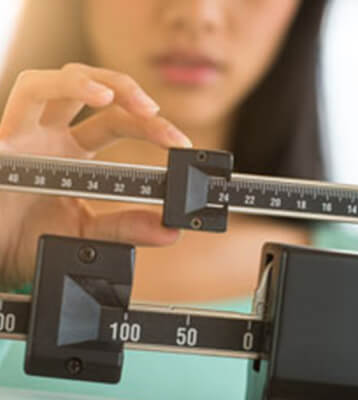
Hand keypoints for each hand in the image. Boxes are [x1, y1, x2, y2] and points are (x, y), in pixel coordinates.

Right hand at [0, 63, 191, 288]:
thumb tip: (169, 230)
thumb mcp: (88, 233)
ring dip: (105, 81)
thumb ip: (125, 228)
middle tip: (162, 119)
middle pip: (100, 96)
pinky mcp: (7, 133)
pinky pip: (30, 92)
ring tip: (135, 103)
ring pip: (67, 80)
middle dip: (134, 99)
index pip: (119, 125)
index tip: (180, 142)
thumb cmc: (31, 240)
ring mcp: (32, 130)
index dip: (152, 128)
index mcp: (75, 155)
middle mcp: (55, 136)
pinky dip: (63, 85)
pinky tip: (95, 94)